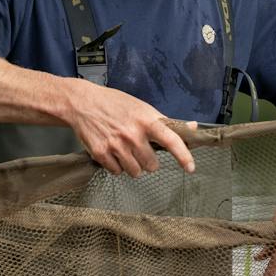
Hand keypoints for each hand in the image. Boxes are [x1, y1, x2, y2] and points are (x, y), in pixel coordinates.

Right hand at [67, 82, 195, 175]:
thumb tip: (192, 127)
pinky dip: (117, 166)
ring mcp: (116, 146)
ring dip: (133, 166)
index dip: (183, 156)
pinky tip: (113, 153)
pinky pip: (117, 172)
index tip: (190, 167)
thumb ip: (166, 122)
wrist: (83, 103)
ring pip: (135, 172)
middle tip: (139, 149)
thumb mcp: (142, 108)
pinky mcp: (101, 154)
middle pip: (152, 165)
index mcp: (146, 121)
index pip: (171, 140)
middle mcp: (133, 135)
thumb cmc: (115, 104)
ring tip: (125, 151)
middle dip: (148, 161)